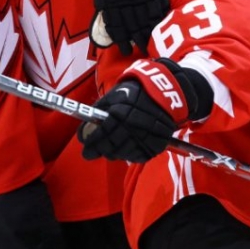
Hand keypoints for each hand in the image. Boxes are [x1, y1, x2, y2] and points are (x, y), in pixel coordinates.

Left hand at [80, 58, 211, 161]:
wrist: (165, 93)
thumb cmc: (135, 92)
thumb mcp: (114, 95)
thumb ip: (99, 111)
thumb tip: (84, 128)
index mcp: (119, 113)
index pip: (101, 135)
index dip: (91, 144)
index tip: (85, 149)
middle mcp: (132, 127)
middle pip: (111, 146)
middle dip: (100, 151)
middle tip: (92, 153)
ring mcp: (145, 137)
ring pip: (123, 154)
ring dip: (113, 154)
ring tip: (108, 152)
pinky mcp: (156, 144)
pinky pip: (139, 156)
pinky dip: (129, 156)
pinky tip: (123, 152)